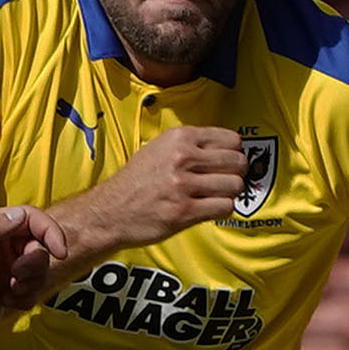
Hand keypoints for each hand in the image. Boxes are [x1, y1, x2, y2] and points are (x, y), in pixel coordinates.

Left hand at [0, 205, 67, 349]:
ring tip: (8, 293)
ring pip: (40, 268)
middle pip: (39, 245)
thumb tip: (20, 215)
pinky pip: (35, 288)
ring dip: (30, 284)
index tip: (60, 252)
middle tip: (15, 279)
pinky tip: (6, 302)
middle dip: (33, 265)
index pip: (31, 217)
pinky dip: (25, 298)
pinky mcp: (11, 286)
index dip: (50, 231)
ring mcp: (6, 265)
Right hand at [63, 125, 248, 252]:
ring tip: (217, 196)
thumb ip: (190, 145)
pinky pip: (224, 207)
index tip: (227, 163)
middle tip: (227, 181)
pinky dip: (222, 209)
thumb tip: (225, 148)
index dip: (234, 153)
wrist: (111, 210)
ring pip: (234, 185)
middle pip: (237, 162)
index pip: (230, 139)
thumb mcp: (159, 149)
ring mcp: (184, 185)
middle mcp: (183, 158)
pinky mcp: (184, 211)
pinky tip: (210, 208)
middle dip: (237, 174)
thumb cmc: (136, 182)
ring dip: (230, 193)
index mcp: (179, 138)